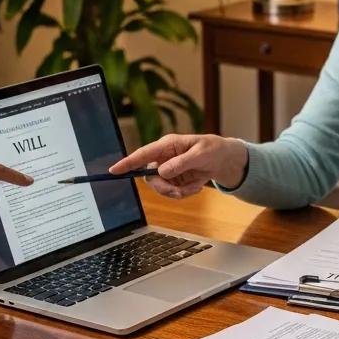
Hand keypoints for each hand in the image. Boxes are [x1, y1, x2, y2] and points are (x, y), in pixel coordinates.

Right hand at [110, 133, 247, 197]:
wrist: (224, 160)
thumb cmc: (213, 149)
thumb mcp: (201, 154)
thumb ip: (181, 162)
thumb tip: (161, 172)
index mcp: (167, 145)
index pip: (143, 154)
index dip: (128, 162)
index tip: (114, 170)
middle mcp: (164, 158)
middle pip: (150, 177)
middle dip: (164, 188)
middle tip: (179, 192)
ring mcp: (168, 170)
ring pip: (162, 188)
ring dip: (178, 192)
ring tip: (196, 185)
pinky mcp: (175, 180)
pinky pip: (173, 193)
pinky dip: (186, 193)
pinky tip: (198, 186)